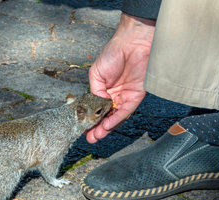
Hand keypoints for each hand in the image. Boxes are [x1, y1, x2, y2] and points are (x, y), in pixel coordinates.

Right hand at [86, 13, 155, 142]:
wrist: (132, 42)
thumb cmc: (113, 53)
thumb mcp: (96, 74)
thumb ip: (95, 92)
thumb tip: (95, 107)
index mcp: (104, 90)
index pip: (97, 110)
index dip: (90, 120)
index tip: (82, 129)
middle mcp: (115, 96)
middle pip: (106, 117)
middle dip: (97, 128)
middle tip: (90, 138)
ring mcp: (125, 97)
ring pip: (115, 117)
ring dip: (106, 128)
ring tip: (97, 136)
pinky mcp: (136, 96)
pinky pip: (126, 111)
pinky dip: (116, 119)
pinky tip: (107, 125)